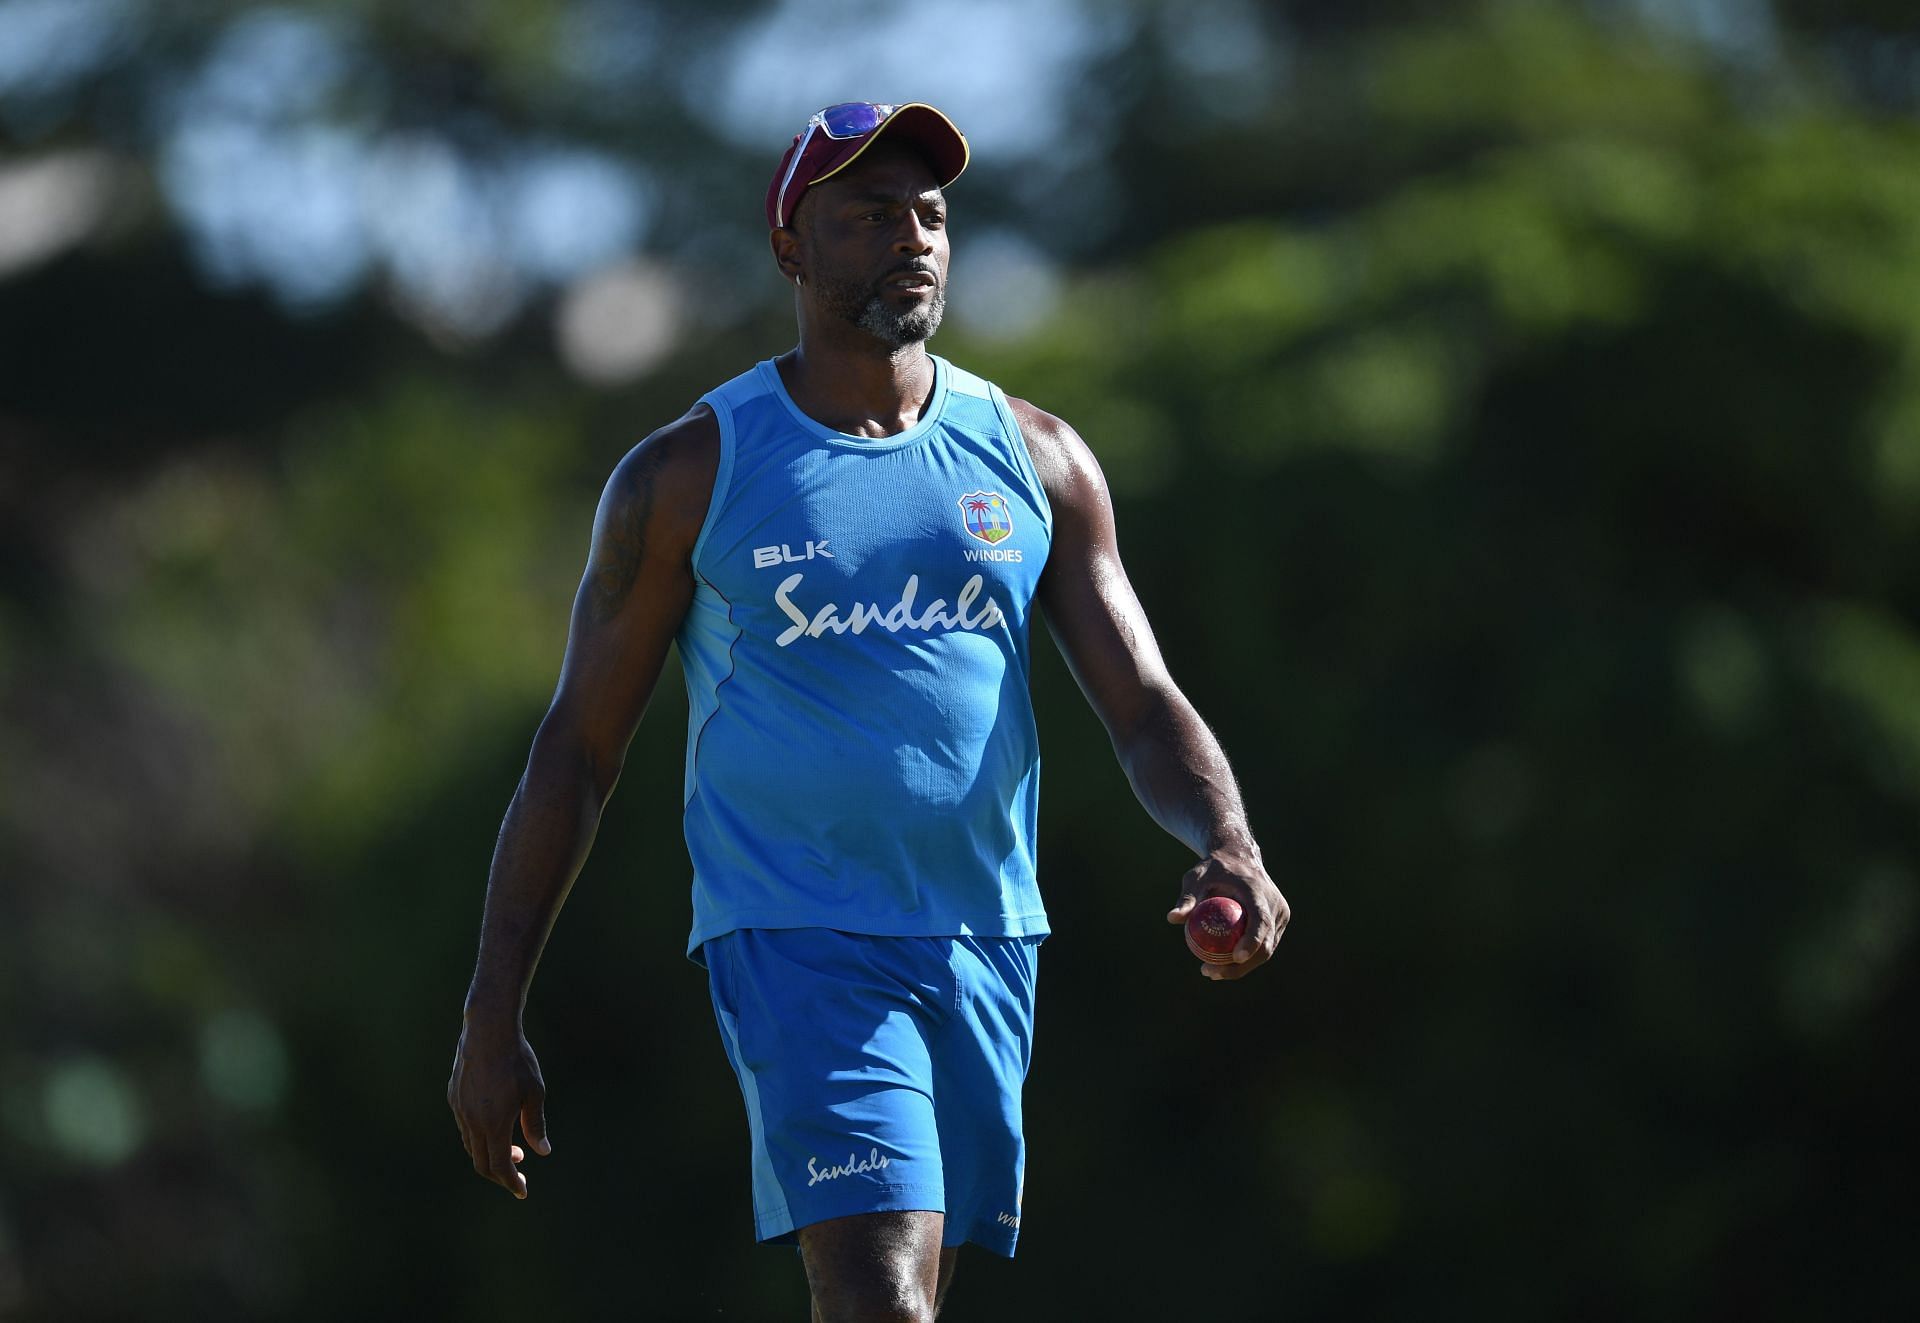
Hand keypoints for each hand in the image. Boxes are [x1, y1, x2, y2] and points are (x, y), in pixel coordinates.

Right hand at [447, 1019, 551, 1198]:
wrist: (487, 1030)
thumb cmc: (517, 1060)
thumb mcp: (534, 1092)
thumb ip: (535, 1124)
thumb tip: (543, 1152)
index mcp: (493, 1124)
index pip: (498, 1166)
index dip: (511, 1182)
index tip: (522, 1191)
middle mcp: (471, 1121)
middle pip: (480, 1162)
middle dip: (500, 1173)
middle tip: (518, 1172)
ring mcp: (459, 1109)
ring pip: (470, 1145)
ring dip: (488, 1153)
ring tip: (511, 1148)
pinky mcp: (454, 1096)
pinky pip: (464, 1126)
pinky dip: (479, 1137)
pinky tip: (494, 1125)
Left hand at [1167, 849, 1289, 981]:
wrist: (1238, 858)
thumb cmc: (1213, 869)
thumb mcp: (1196, 878)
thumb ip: (1187, 898)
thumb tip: (1172, 918)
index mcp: (1260, 892)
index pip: (1261, 921)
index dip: (1252, 941)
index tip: (1236, 958)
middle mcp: (1275, 905)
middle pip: (1266, 943)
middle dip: (1241, 965)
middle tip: (1210, 972)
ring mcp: (1280, 915)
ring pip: (1266, 949)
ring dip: (1242, 967)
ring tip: (1211, 973)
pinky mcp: (1278, 923)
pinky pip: (1263, 945)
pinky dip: (1246, 958)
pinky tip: (1221, 966)